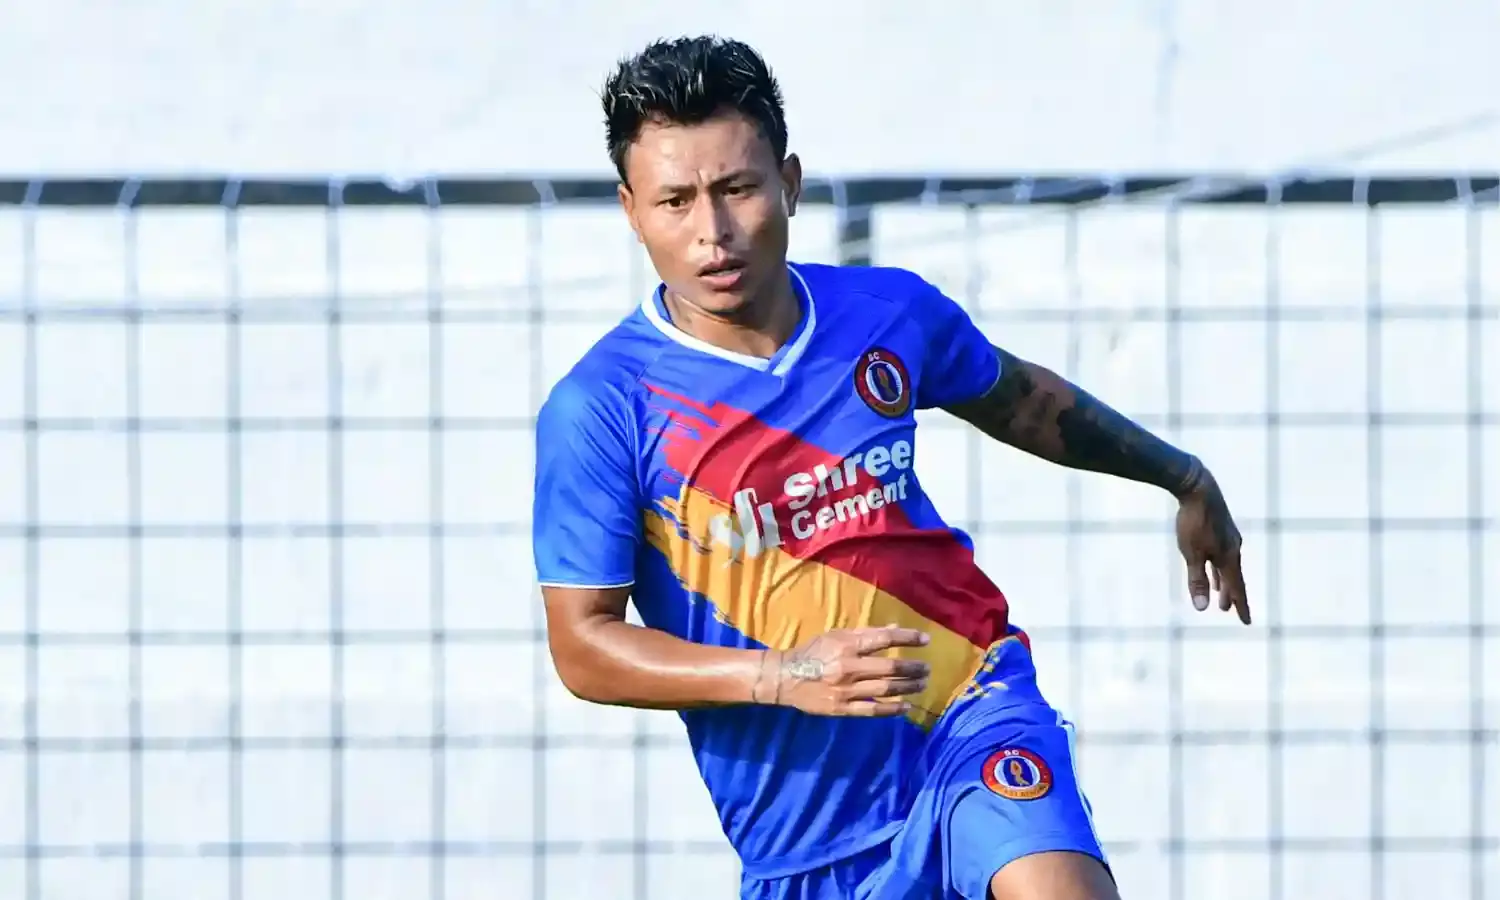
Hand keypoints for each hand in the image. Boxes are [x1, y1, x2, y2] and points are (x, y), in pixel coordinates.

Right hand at [753, 625, 931, 715]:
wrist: (785, 677)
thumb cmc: (813, 652)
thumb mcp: (836, 636)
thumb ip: (865, 633)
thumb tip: (894, 629)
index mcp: (846, 645)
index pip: (884, 639)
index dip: (908, 638)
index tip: (925, 640)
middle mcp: (848, 667)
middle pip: (890, 667)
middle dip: (913, 668)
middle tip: (927, 669)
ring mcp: (846, 690)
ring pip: (886, 689)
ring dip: (908, 686)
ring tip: (922, 684)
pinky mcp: (842, 708)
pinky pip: (873, 710)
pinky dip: (892, 709)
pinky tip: (906, 707)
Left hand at [1175, 464, 1250, 623]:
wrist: (1198, 488)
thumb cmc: (1194, 522)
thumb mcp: (1192, 554)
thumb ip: (1197, 580)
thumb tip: (1201, 607)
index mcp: (1229, 558)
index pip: (1237, 588)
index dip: (1240, 606)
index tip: (1245, 621)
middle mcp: (1233, 549)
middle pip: (1232, 578)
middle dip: (1230, 595)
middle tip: (1226, 610)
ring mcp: (1227, 538)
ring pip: (1226, 565)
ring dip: (1222, 581)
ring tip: (1219, 594)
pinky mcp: (1219, 528)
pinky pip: (1220, 553)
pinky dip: (1216, 565)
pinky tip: (1210, 565)